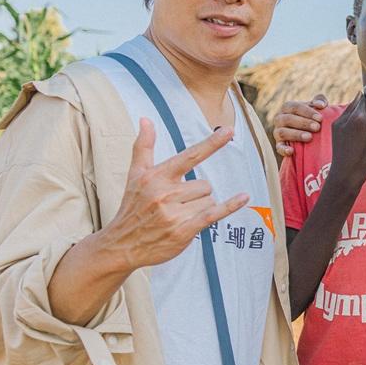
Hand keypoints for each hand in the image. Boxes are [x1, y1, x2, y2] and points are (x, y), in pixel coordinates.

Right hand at [101, 119, 249, 270]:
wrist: (122, 244)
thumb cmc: (132, 207)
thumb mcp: (135, 175)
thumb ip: (143, 147)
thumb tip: (146, 120)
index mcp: (156, 177)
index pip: (189, 156)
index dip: (211, 144)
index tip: (228, 130)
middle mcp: (165, 193)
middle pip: (205, 185)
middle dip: (197, 194)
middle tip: (176, 205)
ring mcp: (174, 213)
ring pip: (209, 200)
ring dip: (200, 208)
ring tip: (179, 216)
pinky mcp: (183, 230)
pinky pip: (213, 214)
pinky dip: (230, 206)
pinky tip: (243, 197)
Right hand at [272, 93, 328, 156]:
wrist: (307, 132)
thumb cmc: (311, 116)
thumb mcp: (315, 107)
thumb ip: (319, 101)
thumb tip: (321, 105)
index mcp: (287, 107)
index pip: (294, 107)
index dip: (307, 112)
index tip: (320, 118)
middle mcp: (279, 119)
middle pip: (288, 119)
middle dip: (303, 123)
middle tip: (317, 127)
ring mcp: (278, 132)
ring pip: (283, 132)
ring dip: (296, 135)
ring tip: (309, 137)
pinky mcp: (279, 145)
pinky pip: (279, 148)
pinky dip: (284, 149)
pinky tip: (291, 151)